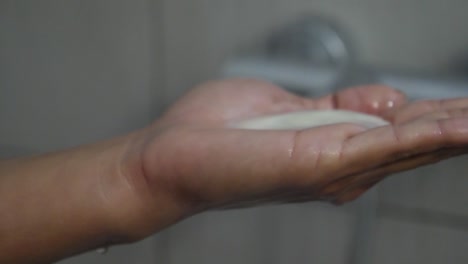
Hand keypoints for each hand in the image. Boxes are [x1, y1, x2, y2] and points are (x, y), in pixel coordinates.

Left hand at [117, 79, 467, 238]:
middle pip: (410, 139)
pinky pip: (386, 145)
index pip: (392, 125)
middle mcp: (339, 161)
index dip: (430, 112)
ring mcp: (334, 165)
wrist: (174, 153)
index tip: (460, 104)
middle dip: (455, 124)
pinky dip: (430, 135)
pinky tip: (465, 126)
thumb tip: (382, 100)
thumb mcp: (284, 104)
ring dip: (456, 129)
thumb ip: (335, 106)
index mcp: (330, 141)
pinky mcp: (322, 162)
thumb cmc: (218, 131)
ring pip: (409, 144)